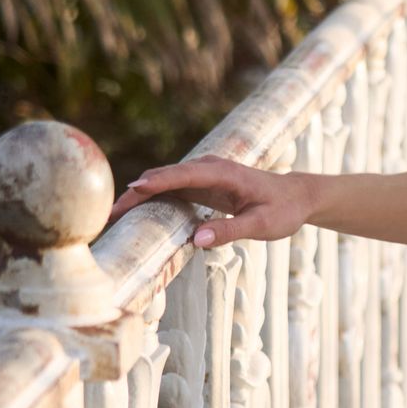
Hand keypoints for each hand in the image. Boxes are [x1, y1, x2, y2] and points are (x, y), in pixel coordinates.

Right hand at [109, 155, 319, 249]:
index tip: (133, 189)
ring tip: (113, 218)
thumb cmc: (282, 210)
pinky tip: (133, 215)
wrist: (295, 196)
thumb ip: (231, 231)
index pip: (185, 175)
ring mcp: (203, 175)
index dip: (158, 181)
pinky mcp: (200, 185)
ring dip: (139, 198)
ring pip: (163, 183)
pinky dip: (151, 200)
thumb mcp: (263, 225)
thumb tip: (197, 239)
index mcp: (225, 173)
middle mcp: (209, 168)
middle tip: (110, 215)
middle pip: (166, 178)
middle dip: (137, 194)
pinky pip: (170, 190)